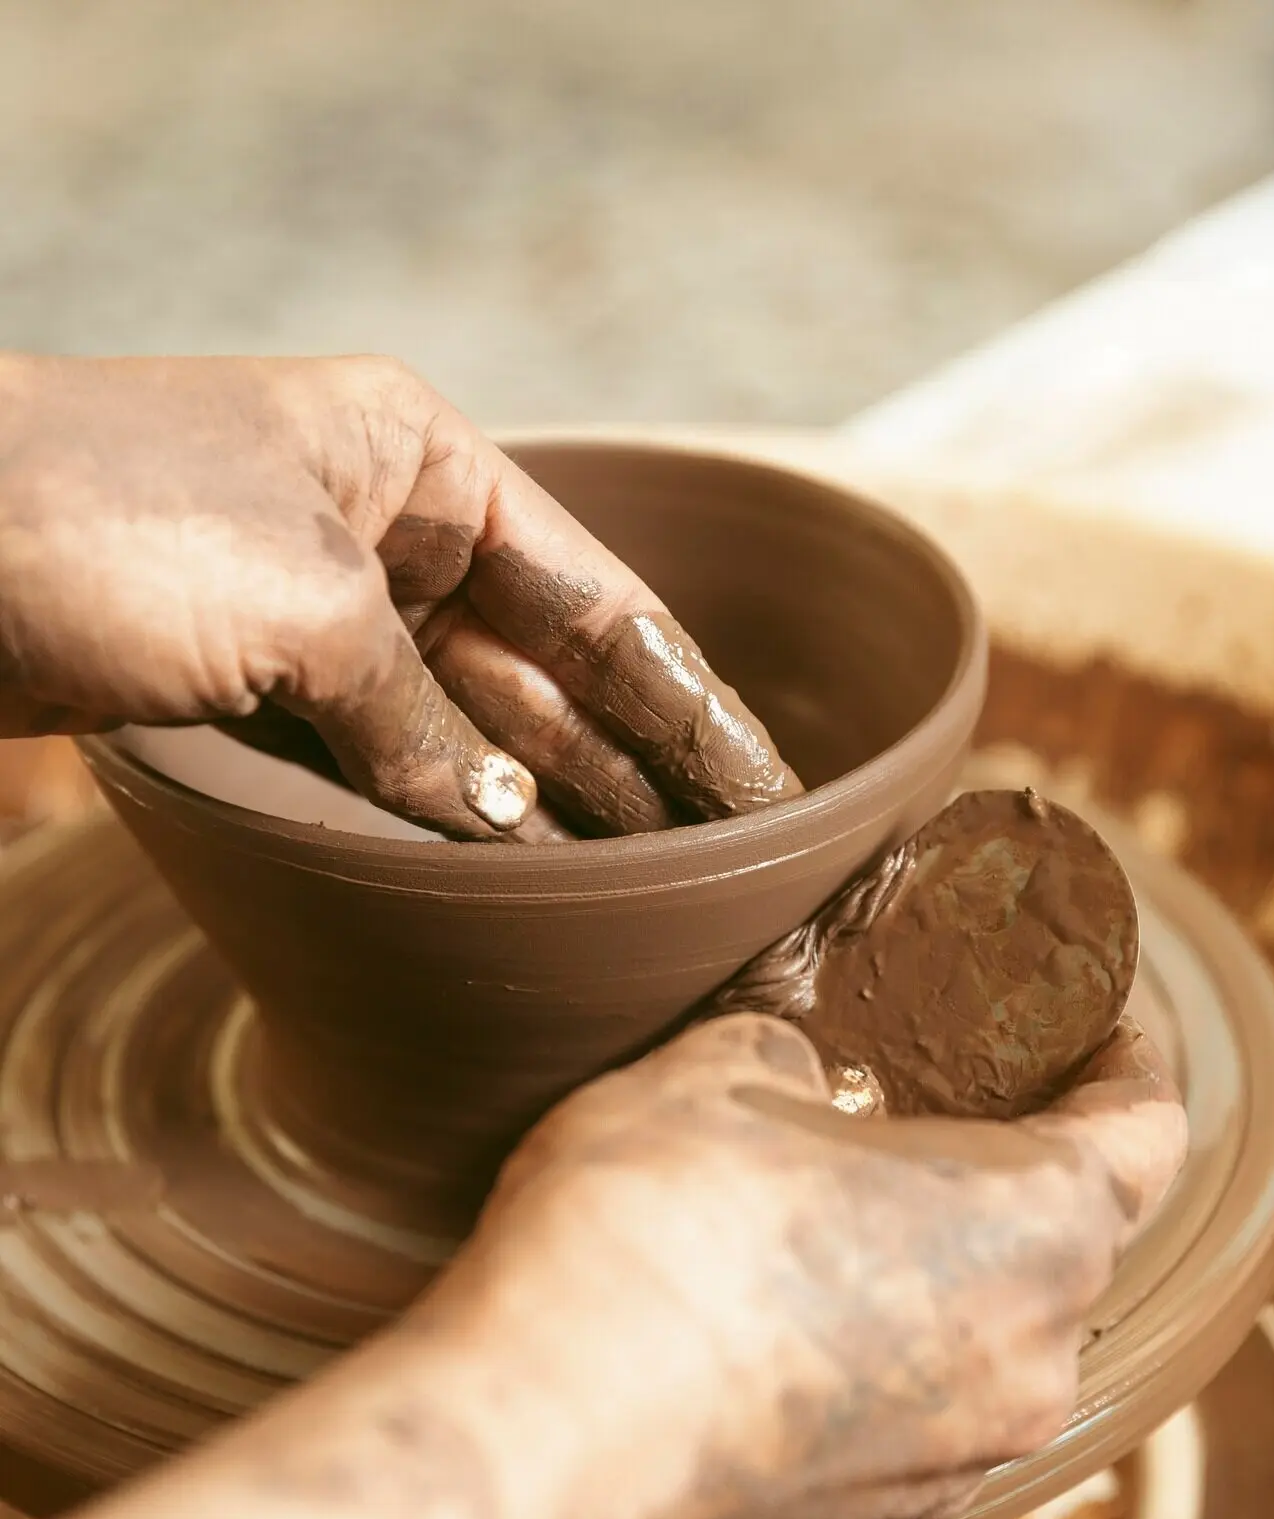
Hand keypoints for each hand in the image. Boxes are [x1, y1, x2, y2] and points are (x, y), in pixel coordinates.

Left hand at [0, 353, 799, 838]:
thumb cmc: (106, 517)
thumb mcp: (307, 608)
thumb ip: (426, 724)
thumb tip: (509, 828)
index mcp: (423, 464)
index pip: (600, 602)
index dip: (691, 706)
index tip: (767, 793)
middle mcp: (384, 535)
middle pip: (546, 676)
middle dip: (634, 772)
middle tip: (727, 874)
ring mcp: (318, 618)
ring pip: (466, 731)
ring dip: (547, 813)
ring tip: (647, 899)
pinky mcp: (250, 690)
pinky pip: (379, 767)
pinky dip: (442, 824)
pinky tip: (512, 884)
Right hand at [478, 1010, 1188, 1518]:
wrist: (549, 1437)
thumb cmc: (655, 1233)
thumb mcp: (716, 1070)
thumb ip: (788, 1053)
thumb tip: (794, 1075)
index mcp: (1040, 1224)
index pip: (1145, 1127)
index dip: (1120, 1063)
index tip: (1086, 1032)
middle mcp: (1032, 1357)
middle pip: (1065, 1235)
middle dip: (1002, 1166)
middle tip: (918, 1103)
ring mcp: (957, 1457)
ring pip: (984, 1333)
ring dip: (932, 1268)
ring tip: (826, 1210)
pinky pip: (910, 1410)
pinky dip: (873, 1355)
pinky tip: (773, 1313)